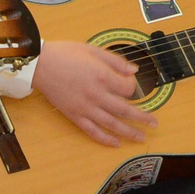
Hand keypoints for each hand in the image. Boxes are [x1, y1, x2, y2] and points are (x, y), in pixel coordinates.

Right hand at [34, 39, 154, 146]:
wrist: (40, 65)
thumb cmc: (65, 54)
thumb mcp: (93, 50)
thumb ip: (115, 61)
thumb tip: (134, 70)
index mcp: (103, 77)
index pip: (128, 89)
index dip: (133, 88)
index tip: (130, 85)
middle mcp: (97, 95)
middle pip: (125, 110)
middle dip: (142, 118)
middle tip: (154, 124)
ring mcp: (86, 108)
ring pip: (112, 124)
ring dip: (129, 132)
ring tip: (141, 138)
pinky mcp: (75, 116)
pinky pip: (93, 131)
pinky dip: (106, 139)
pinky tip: (116, 143)